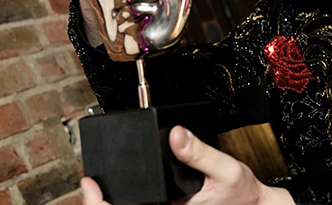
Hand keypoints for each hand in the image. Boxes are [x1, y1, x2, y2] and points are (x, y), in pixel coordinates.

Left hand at [78, 126, 294, 204]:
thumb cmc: (243, 195)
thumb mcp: (226, 169)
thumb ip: (199, 153)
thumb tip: (176, 133)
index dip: (99, 203)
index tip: (89, 184)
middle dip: (100, 202)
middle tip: (89, 182)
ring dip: (113, 201)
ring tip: (98, 186)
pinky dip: (128, 199)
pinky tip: (120, 189)